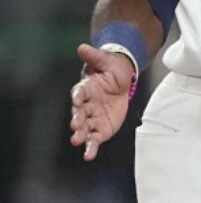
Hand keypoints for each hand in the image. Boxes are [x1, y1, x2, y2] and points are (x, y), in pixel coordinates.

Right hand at [69, 44, 133, 161]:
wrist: (121, 81)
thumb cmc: (110, 70)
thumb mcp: (105, 61)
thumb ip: (94, 56)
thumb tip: (83, 47)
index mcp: (85, 89)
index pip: (79, 92)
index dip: (78, 96)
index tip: (77, 99)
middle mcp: (85, 105)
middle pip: (79, 113)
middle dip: (77, 119)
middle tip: (75, 125)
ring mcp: (92, 117)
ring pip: (84, 128)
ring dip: (81, 135)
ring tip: (78, 141)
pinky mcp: (101, 128)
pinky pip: (95, 138)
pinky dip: (91, 147)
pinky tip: (88, 155)